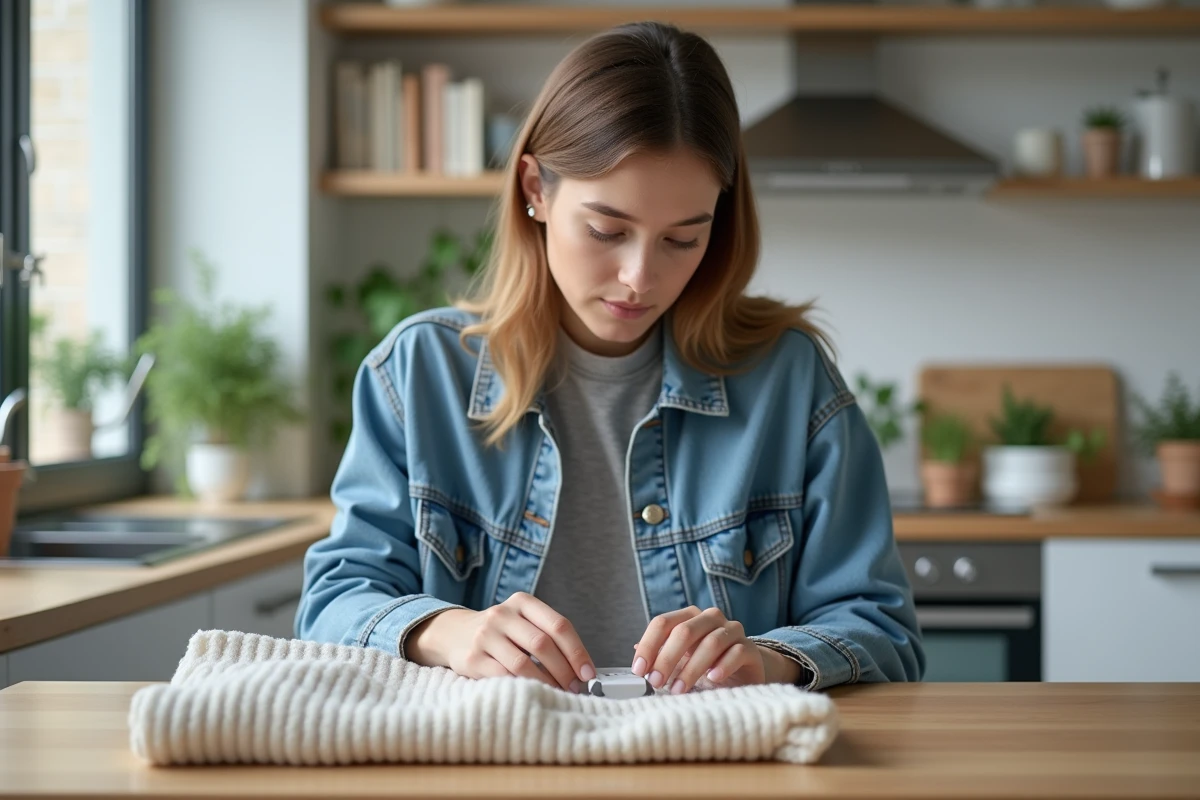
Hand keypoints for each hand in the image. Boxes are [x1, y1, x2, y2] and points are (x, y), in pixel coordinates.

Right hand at [406, 592, 595, 692]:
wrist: (453, 633)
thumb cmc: (500, 632)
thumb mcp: (522, 621)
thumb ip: (548, 636)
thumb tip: (581, 669)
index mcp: (522, 602)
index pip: (558, 625)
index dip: (577, 651)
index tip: (588, 672)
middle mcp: (502, 615)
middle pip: (543, 644)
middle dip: (564, 671)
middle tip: (575, 688)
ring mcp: (485, 636)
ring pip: (523, 664)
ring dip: (546, 683)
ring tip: (557, 694)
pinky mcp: (472, 659)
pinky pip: (503, 678)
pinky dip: (522, 688)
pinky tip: (533, 694)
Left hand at [631, 606, 765, 693]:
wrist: (744, 673)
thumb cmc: (706, 665)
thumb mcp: (680, 660)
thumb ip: (660, 654)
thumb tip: (635, 651)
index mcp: (689, 617)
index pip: (663, 623)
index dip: (649, 645)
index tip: (639, 670)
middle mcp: (710, 618)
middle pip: (685, 631)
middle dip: (666, 658)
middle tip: (655, 682)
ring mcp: (732, 631)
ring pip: (710, 642)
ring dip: (691, 668)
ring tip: (678, 689)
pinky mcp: (750, 649)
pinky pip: (737, 652)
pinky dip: (723, 666)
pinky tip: (711, 679)